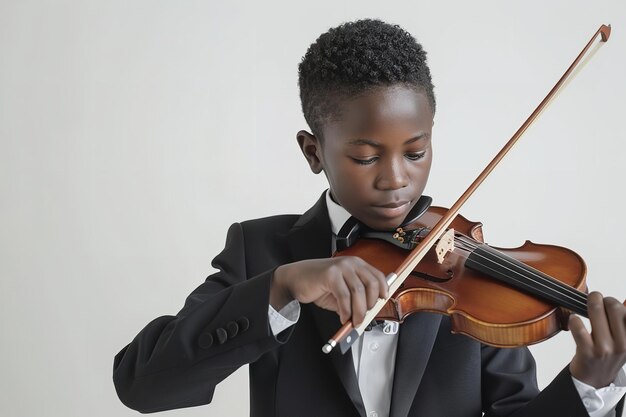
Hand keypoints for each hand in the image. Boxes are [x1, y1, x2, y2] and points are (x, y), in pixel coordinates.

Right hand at [270, 257, 387, 325]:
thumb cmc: (318, 284)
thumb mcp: (342, 290)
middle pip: (371, 284)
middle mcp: (350, 263)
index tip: (381, 302)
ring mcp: (340, 267)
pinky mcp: (330, 275)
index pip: (378, 276)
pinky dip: (346, 311)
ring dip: (358, 311)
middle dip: (370, 304)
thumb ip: (355, 297)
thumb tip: (368, 312)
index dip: (383, 290)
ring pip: (359, 292)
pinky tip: (343, 317)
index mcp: (356, 264)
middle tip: (364, 317)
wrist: (295, 279)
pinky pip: (344, 296)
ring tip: (354, 321)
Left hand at [569, 291, 625, 387]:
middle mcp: (622, 344)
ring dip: (589, 303)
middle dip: (602, 298)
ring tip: (583, 303)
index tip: (608, 303)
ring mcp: (605, 348)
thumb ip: (622, 323)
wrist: (594, 380)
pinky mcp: (588, 352)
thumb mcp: (623, 341)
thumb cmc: (607, 355)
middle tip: (595, 299)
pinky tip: (573, 319)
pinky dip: (574, 319)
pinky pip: (579, 327)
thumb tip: (624, 301)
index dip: (614, 302)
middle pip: (613, 306)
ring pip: (596, 312)